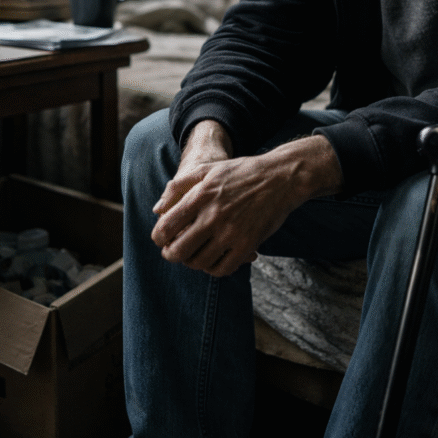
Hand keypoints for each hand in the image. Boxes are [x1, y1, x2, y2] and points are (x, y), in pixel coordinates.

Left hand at [151, 127, 341, 276]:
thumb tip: (157, 209)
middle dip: (171, 254)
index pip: (166, 226)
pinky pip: (222, 269)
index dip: (158, 237)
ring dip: (191, 262)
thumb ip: (179, 186)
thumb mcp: (208, 169)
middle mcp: (214, 215)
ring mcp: (231, 232)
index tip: (162, 239)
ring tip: (193, 255)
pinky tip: (213, 260)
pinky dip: (213, 269)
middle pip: (179, 250)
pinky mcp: (248, 245)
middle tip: (174, 252)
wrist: (280, 178)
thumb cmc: (241, 173)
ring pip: (199, 263)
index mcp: (201, 195)